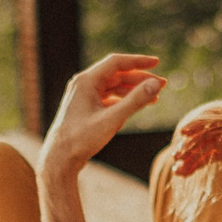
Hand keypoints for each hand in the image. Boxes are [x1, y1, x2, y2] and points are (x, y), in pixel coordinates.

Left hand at [39, 54, 165, 176]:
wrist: (59, 159)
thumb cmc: (82, 139)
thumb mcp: (112, 119)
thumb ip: (135, 101)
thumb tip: (156, 84)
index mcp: (86, 81)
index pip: (116, 63)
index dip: (138, 61)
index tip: (157, 62)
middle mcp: (83, 84)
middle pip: (117, 74)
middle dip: (140, 78)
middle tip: (161, 85)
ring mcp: (83, 96)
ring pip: (113, 87)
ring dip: (133, 90)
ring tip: (154, 98)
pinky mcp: (85, 108)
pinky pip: (108, 98)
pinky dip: (123, 100)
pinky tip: (136, 107)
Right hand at [169, 101, 221, 178]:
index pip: (213, 116)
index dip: (197, 124)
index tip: (183, 133)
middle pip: (204, 132)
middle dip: (189, 144)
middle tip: (177, 157)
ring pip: (203, 145)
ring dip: (190, 157)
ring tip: (178, 171)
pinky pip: (208, 155)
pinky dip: (197, 163)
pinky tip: (184, 172)